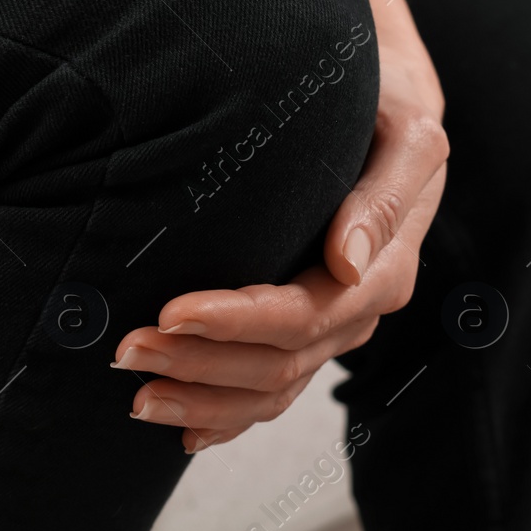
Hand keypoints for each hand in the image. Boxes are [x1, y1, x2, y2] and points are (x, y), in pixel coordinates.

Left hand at [112, 31, 447, 452]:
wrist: (389, 101)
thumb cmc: (388, 105)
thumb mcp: (405, 132)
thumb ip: (384, 197)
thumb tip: (345, 264)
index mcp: (382, 270)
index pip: (300, 316)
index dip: (233, 323)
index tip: (170, 312)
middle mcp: (359, 309)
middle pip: (277, 364)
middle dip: (198, 365)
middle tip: (125, 351)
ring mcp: (335, 327)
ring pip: (271, 391)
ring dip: (201, 399)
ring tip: (135, 397)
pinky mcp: (310, 329)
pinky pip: (273, 391)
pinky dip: (228, 415)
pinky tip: (184, 429)